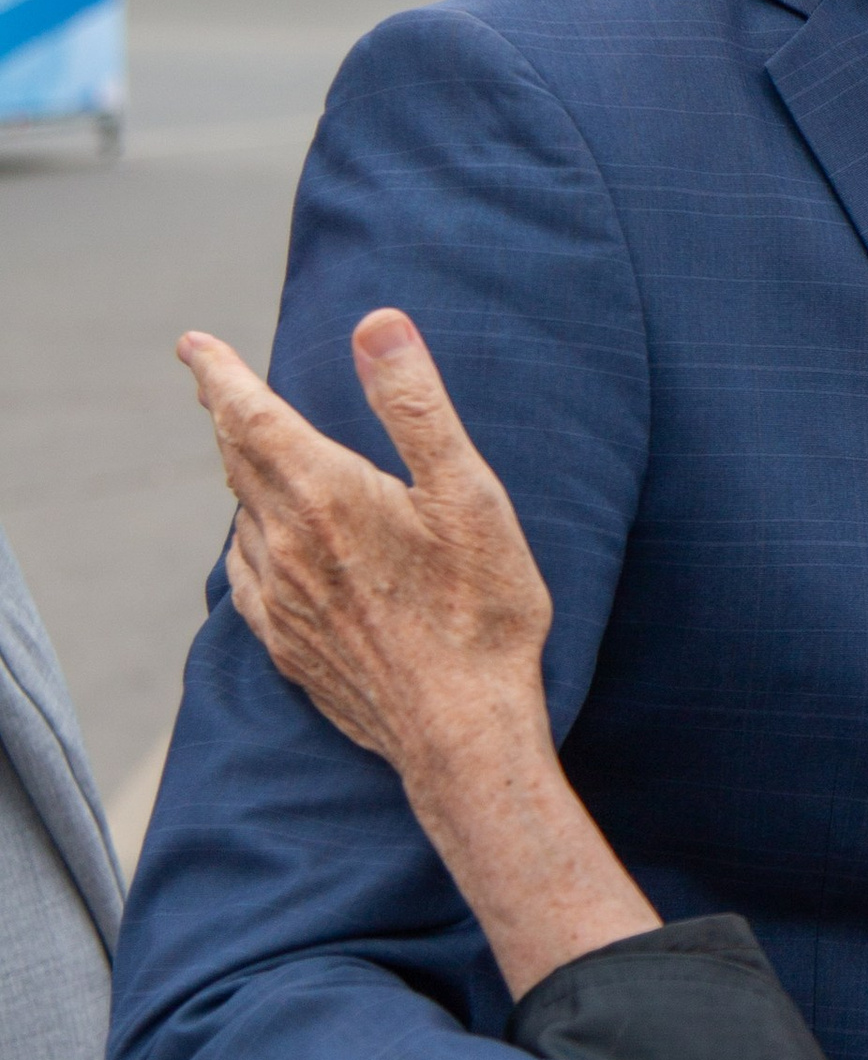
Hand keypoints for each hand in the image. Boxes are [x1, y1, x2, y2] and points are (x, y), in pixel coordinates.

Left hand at [177, 312, 553, 774]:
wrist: (462, 734)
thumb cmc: (481, 611)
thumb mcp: (469, 494)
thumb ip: (416, 406)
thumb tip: (376, 324)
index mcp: (325, 494)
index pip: (249, 414)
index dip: (219, 373)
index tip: (193, 343)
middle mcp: (286, 543)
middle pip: (238, 461)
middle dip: (226, 414)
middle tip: (213, 382)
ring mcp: (279, 600)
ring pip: (243, 518)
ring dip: (241, 477)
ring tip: (247, 455)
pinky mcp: (287, 645)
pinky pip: (246, 575)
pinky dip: (249, 540)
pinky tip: (264, 545)